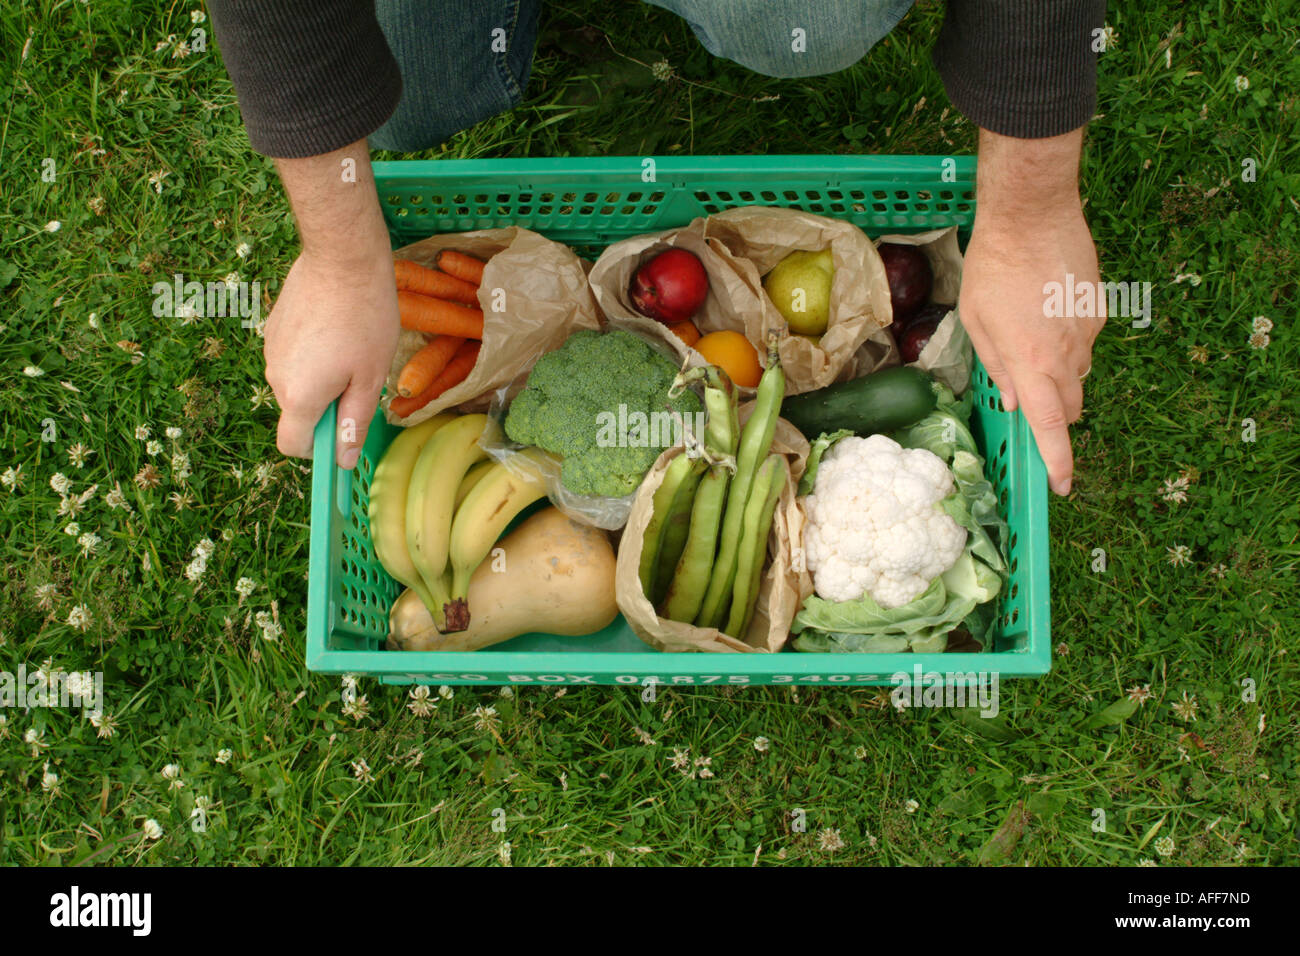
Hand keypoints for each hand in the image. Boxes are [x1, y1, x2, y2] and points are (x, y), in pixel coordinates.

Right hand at [263, 139, 395, 468]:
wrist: (342, 258)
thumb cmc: (366, 319)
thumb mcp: (370, 378)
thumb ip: (354, 423)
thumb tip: (345, 462)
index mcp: (299, 396)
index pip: (293, 446)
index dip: (319, 449)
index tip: (344, 432)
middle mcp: (275, 376)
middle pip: (298, 412)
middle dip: (327, 407)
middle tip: (361, 377)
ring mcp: (270, 349)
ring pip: (296, 383)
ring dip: (321, 378)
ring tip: (351, 347)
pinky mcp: (272, 327)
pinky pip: (293, 357)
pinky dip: (312, 355)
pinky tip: (336, 329)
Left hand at [961, 128, 1103, 495]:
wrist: (1033, 214)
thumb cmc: (992, 266)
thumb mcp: (976, 321)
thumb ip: (998, 366)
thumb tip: (1016, 402)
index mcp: (1032, 362)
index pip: (1052, 425)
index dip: (1058, 460)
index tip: (1064, 486)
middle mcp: (1068, 353)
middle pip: (1071, 406)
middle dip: (1054, 416)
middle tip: (1030, 400)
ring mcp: (1089, 331)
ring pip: (1080, 375)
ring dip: (1060, 378)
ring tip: (1030, 344)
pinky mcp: (1100, 309)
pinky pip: (1085, 343)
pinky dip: (1067, 345)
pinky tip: (1045, 315)